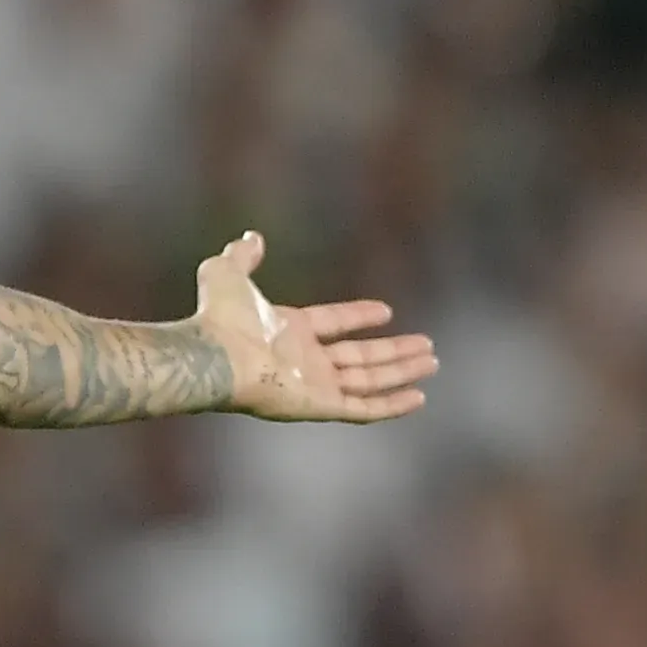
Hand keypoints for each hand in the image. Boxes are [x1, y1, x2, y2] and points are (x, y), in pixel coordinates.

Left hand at [193, 230, 435, 423]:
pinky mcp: (320, 405)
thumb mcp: (227, 272)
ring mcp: (314, 384)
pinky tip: (418, 396)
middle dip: (393, 351)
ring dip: (401, 372)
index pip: (333, 323)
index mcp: (288, 330)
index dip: (358, 317)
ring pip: (368, 380)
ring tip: (431, 362)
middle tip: (426, 346)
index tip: (386, 311)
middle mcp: (304, 360)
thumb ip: (242, 256)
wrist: (214, 354)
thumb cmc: (218, 316)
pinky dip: (391, 404)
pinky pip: (364, 408)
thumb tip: (252, 238)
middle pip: (359, 356)